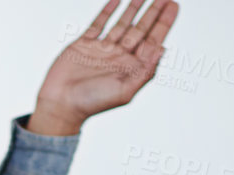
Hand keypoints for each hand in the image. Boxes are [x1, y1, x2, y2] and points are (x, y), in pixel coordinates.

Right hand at [28, 0, 178, 136]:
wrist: (60, 105)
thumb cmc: (92, 103)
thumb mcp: (125, 91)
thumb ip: (145, 71)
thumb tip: (162, 49)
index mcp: (131, 67)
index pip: (153, 40)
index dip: (164, 23)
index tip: (173, 6)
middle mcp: (118, 56)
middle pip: (141, 29)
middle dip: (153, 12)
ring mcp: (101, 49)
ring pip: (122, 23)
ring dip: (134, 8)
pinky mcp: (83, 45)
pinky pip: (98, 24)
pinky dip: (107, 11)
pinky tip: (117, 1)